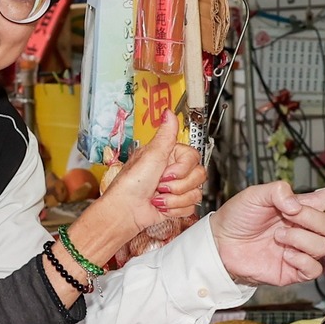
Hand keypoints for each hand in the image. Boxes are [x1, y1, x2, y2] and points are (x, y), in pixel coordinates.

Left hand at [90, 115, 199, 238]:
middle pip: (198, 176)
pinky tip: (161, 205)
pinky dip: (174, 209)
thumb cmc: (132, 183)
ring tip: (158, 196)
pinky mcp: (177, 204)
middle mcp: (173, 170)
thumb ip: (165, 134)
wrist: (126, 210)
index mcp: (169, 155)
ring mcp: (176, 188)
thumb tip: (169, 113)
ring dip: (174, 198)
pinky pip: (190, 206)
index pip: (194, 158)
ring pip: (195, 193)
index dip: (182, 169)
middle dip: (177, 185)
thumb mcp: (151, 154)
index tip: (167, 172)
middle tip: (160, 185)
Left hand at [209, 178, 324, 286]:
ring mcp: (302, 251)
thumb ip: (278, 191)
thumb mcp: (256, 195)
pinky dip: (301, 261)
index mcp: (302, 207)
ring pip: (322, 247)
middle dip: (308, 220)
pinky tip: (286, 256)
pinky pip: (313, 269)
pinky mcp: (295, 272)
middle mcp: (306, 229)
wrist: (220, 245)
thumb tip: (297, 204)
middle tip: (284, 219)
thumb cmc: (238, 217)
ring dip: (299, 240)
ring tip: (278, 238)